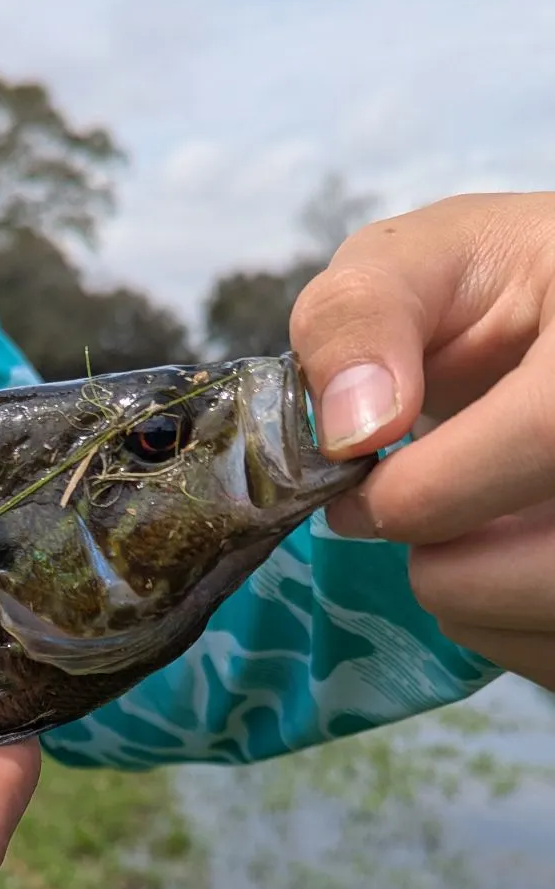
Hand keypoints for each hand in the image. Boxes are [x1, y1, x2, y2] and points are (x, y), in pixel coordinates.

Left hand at [289, 192, 554, 689]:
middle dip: (445, 566)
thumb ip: (361, 318)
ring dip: (473, 599)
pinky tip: (497, 550)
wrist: (554, 323)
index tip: (356, 494)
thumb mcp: (415, 265)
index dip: (428, 491)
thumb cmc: (487, 287)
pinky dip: (509, 623)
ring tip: (455, 526)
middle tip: (401, 516)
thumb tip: (353, 429)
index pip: (543, 438)